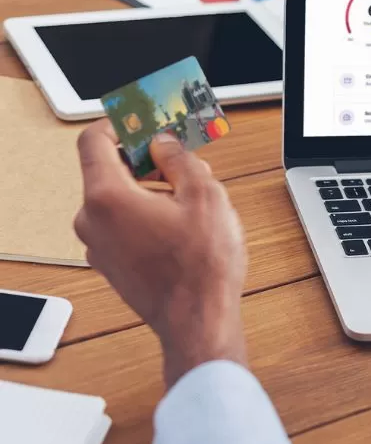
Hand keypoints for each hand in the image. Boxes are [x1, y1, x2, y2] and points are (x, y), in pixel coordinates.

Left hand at [74, 121, 247, 386]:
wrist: (199, 321)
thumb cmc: (201, 267)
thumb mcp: (205, 195)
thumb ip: (180, 158)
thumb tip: (164, 143)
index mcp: (107, 198)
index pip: (94, 141)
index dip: (120, 124)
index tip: (144, 122)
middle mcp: (92, 221)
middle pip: (109, 171)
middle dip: (146, 160)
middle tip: (182, 160)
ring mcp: (99, 246)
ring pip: (119, 200)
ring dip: (150, 189)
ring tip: (191, 199)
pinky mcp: (112, 264)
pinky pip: (123, 225)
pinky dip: (147, 215)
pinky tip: (182, 226)